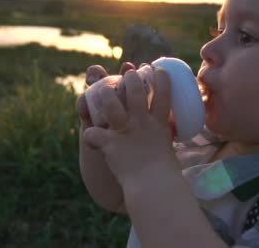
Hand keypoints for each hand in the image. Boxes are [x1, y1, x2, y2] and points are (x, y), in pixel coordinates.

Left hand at [81, 69, 179, 187]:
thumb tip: (169, 133)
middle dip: (130, 79)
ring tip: (102, 90)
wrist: (154, 187)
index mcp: (158, 124)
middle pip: (135, 92)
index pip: (164, 95)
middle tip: (128, 71)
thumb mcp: (167, 148)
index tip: (159, 70)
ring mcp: (125, 132)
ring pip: (111, 105)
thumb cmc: (165, 174)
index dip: (162, 80)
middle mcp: (142, 123)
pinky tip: (89, 138)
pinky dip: (90, 137)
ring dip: (105, 96)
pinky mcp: (110, 144)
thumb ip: (164, 137)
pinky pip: (93, 135)